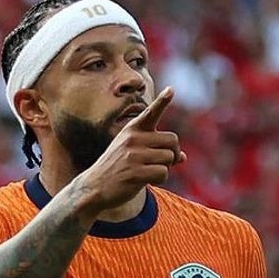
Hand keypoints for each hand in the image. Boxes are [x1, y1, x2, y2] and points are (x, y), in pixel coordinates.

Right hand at [79, 86, 183, 211]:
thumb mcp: (133, 152)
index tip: (171, 90)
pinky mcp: (135, 172)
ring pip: (169, 158)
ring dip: (165, 168)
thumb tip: (183, 157)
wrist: (94, 187)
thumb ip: (157, 150)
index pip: (151, 113)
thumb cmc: (118, 168)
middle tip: (161, 162)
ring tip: (147, 171)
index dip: (162, 101)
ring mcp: (133, 155)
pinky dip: (160, 179)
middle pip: (172, 140)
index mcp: (132, 129)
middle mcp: (133, 138)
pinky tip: (146, 180)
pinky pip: (163, 173)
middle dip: (172, 153)